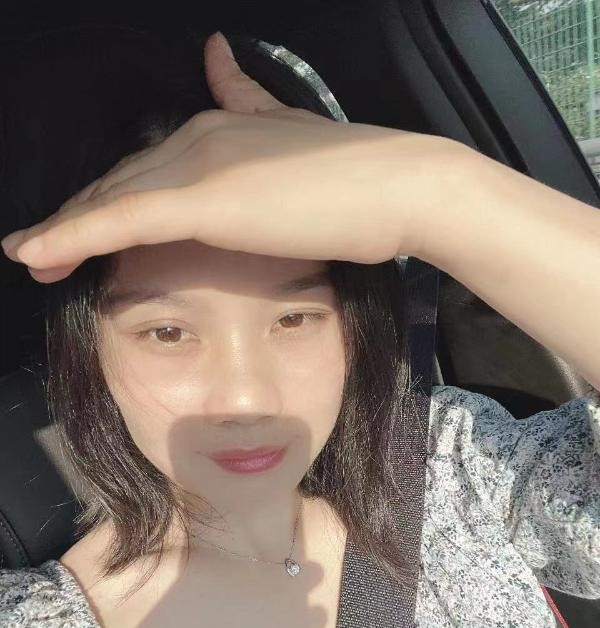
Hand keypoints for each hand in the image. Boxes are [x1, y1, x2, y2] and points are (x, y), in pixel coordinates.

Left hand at [1, 31, 464, 282]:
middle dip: (76, 217)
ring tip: (28, 258)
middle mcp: (198, 138)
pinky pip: (121, 220)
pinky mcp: (202, 198)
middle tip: (37, 251)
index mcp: (218, 128)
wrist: (401, 185)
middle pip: (119, 183)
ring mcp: (198, 163)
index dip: (108, 199)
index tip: (79, 227)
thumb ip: (247, 98)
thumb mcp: (291, 131)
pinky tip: (34, 254)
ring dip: (62, 230)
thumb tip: (215, 54)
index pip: (147, 171)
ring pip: (110, 199)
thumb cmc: (358, 179)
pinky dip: (71, 236)